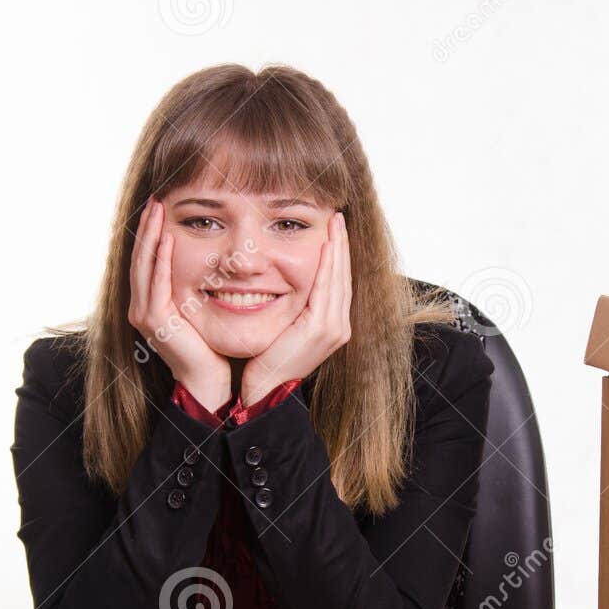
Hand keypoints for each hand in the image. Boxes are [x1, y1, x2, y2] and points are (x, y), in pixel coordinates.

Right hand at [127, 197, 229, 409]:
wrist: (208, 380)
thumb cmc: (210, 347)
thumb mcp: (198, 310)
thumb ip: (195, 287)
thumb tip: (210, 262)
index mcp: (150, 303)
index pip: (147, 260)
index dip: (151, 233)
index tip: (161, 207)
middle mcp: (141, 307)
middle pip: (140, 257)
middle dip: (148, 227)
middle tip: (156, 199)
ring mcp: (144, 314)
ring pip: (144, 265)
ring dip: (151, 236)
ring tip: (158, 210)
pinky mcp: (155, 321)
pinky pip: (157, 284)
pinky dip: (162, 261)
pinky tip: (169, 240)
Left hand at [241, 211, 351, 404]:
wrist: (264, 390)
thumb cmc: (267, 361)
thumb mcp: (285, 328)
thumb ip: (294, 308)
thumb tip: (286, 284)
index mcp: (333, 327)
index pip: (338, 283)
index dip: (338, 255)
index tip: (335, 230)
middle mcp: (339, 327)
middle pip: (344, 276)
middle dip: (341, 245)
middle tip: (338, 218)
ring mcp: (334, 329)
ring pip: (339, 278)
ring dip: (337, 248)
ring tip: (335, 223)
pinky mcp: (321, 329)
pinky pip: (327, 288)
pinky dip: (328, 264)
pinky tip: (326, 245)